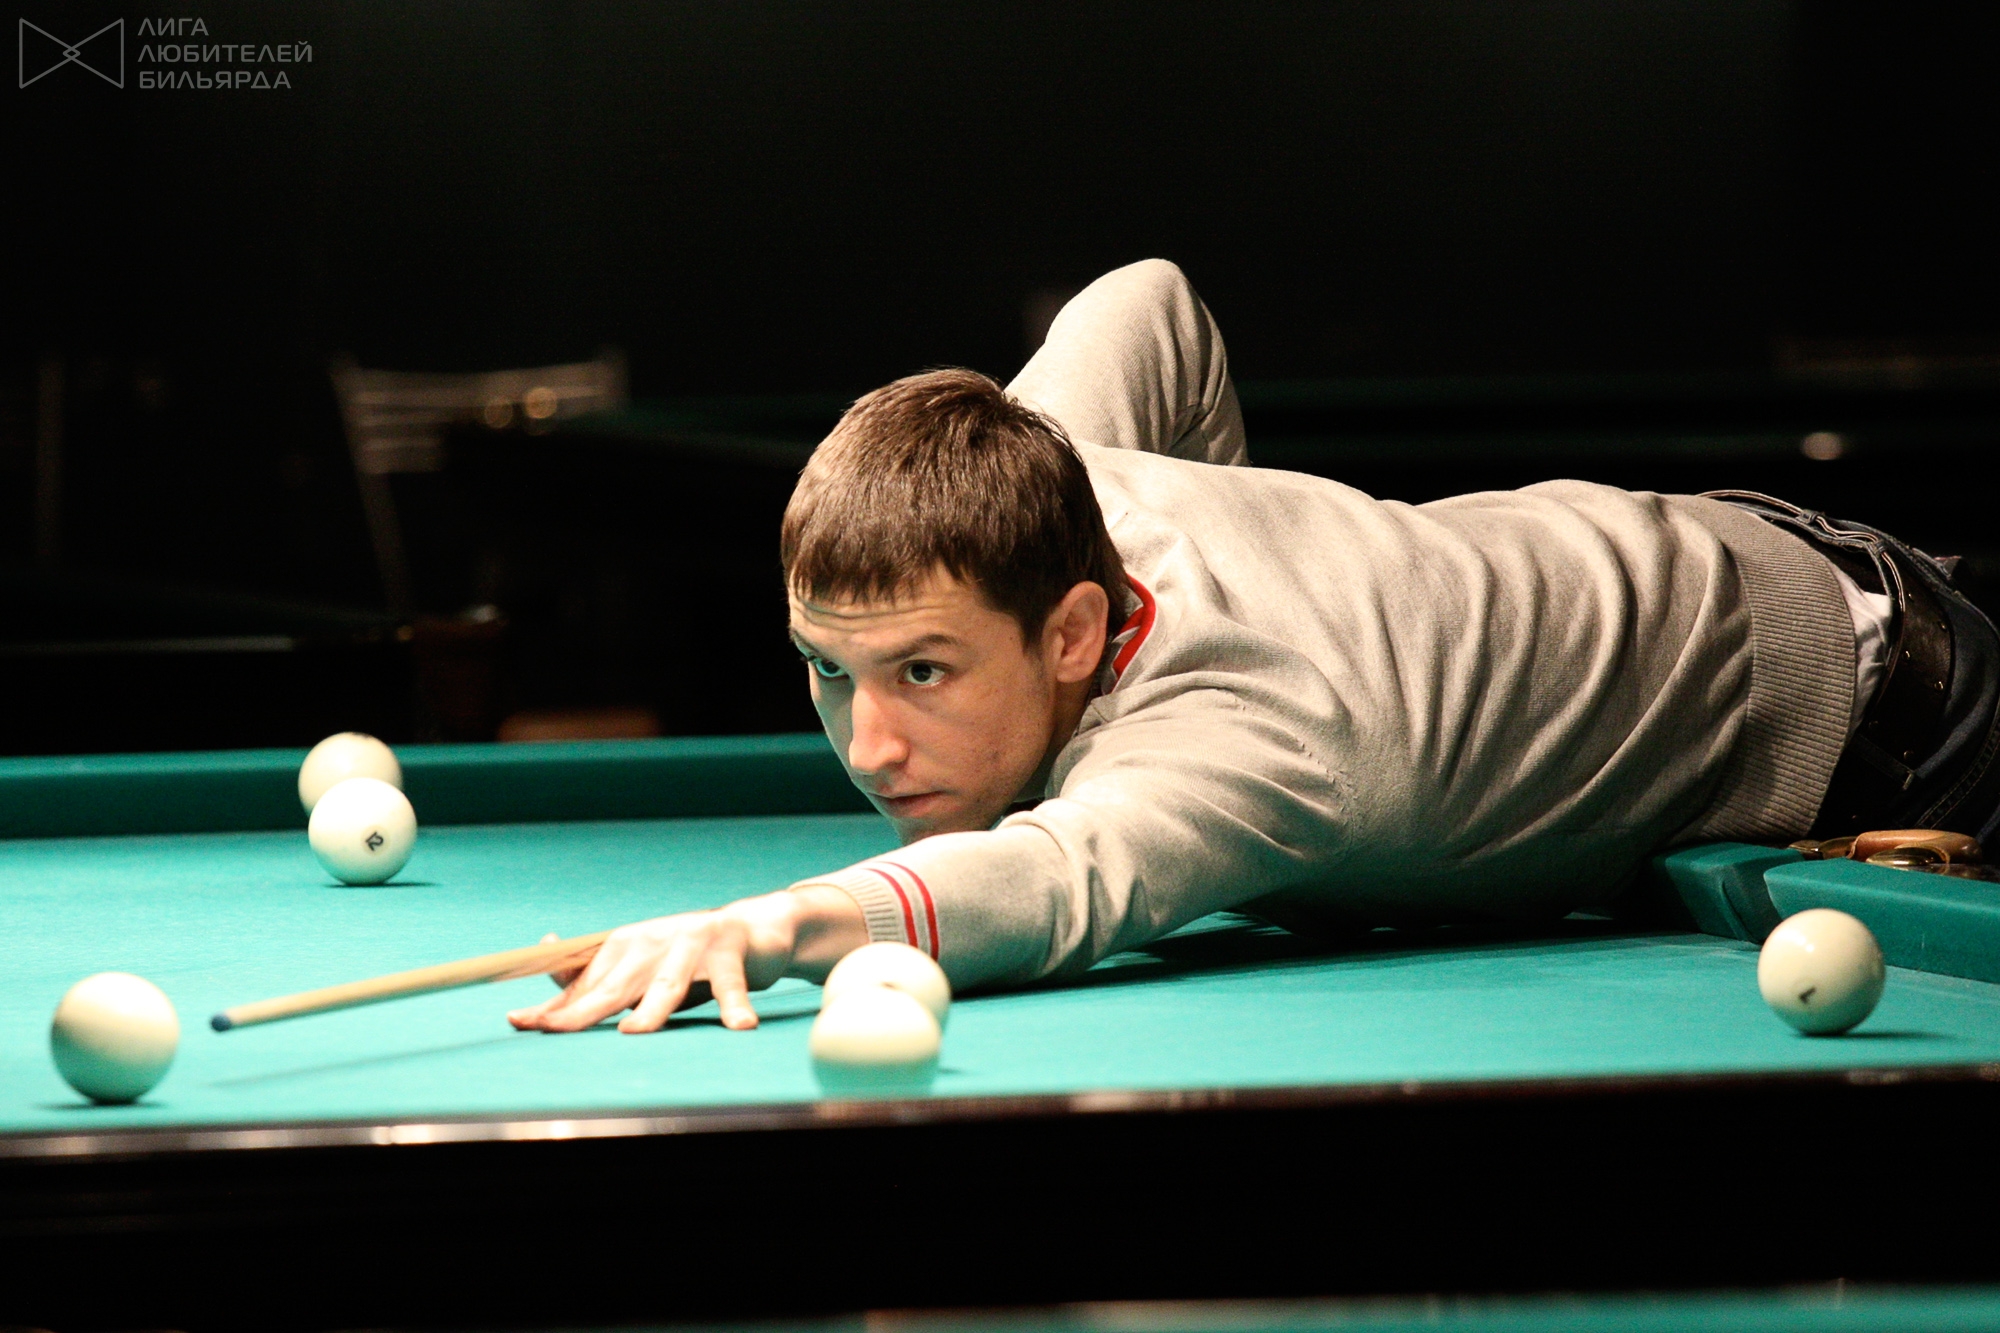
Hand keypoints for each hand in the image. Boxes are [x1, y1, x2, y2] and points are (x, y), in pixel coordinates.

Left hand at [506, 886, 867, 1033]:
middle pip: (614, 987)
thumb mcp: (642, 975)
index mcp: (623, 947)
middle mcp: (651, 942)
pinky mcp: (729, 948)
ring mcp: (690, 942)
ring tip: (634, 1032)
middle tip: (555, 1029)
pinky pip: (730, 983)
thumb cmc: (689, 961)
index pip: (582, 984)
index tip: (519, 1022)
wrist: (754, 930)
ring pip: (666, 984)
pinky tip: (740, 1026)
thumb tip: (545, 1012)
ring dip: (651, 1010)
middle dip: (583, 1010)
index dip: (553, 1006)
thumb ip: (600, 990)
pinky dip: (734, 1005)